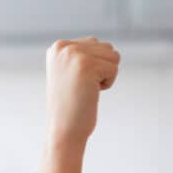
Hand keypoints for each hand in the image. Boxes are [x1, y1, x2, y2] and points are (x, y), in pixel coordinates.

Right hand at [40, 37, 119, 172]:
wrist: (63, 129)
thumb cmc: (72, 104)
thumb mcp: (72, 72)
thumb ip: (83, 54)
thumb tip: (104, 45)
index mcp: (58, 46)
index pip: (95, 43)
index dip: (95, 67)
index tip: (77, 82)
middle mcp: (63, 46)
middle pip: (107, 47)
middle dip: (102, 69)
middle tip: (83, 87)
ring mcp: (74, 54)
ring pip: (113, 56)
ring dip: (106, 75)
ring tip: (86, 89)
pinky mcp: (86, 65)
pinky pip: (114, 69)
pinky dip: (108, 83)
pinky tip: (91, 93)